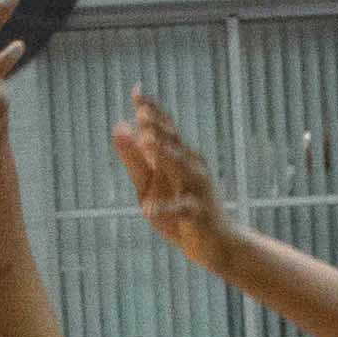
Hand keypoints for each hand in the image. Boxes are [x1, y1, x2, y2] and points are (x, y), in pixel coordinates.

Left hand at [113, 89, 234, 267]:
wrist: (219, 247)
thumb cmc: (182, 213)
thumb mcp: (151, 185)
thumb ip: (135, 158)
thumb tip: (119, 125)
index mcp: (179, 156)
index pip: (163, 127)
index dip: (150, 109)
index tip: (136, 89)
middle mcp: (191, 166)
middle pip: (173, 141)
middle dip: (158, 127)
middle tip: (142, 113)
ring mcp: (197, 189)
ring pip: (181, 167)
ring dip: (164, 154)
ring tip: (146, 143)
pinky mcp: (199, 215)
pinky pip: (182, 210)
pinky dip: (165, 210)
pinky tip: (147, 211)